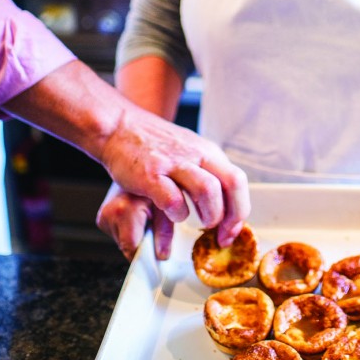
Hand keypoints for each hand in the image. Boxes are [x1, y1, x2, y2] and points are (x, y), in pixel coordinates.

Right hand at [96, 106, 249, 260]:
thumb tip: (224, 209)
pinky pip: (174, 199)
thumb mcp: (189, 153)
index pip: (238, 181)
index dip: (240, 211)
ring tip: (199, 224)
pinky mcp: (151, 174)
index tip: (230, 231)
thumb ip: (206, 174)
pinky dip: (178, 213)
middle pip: (232, 183)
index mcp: (208, 153)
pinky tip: (172, 214)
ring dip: (209, 214)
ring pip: (209, 189)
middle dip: (231, 215)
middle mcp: (197, 155)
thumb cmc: (154, 146)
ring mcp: (174, 162)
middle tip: (219, 233)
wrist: (119, 126)